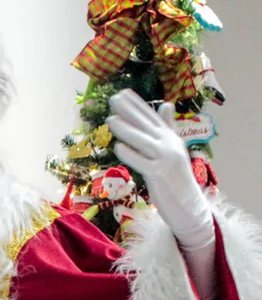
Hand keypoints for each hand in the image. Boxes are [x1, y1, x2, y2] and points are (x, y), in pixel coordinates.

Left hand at [106, 90, 212, 250]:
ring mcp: (165, 160)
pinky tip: (117, 147)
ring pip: (143, 141)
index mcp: (171, 139)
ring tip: (110, 119)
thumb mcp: (174, 149)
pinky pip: (142, 163)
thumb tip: (166, 104)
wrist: (189, 206)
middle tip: (113, 98)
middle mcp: (169, 146)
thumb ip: (167, 128)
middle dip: (129, 111)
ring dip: (126, 129)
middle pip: (146, 125)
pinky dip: (130, 154)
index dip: (137, 105)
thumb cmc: (176, 179)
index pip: (152, 117)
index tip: (123, 93)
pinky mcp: (159, 175)